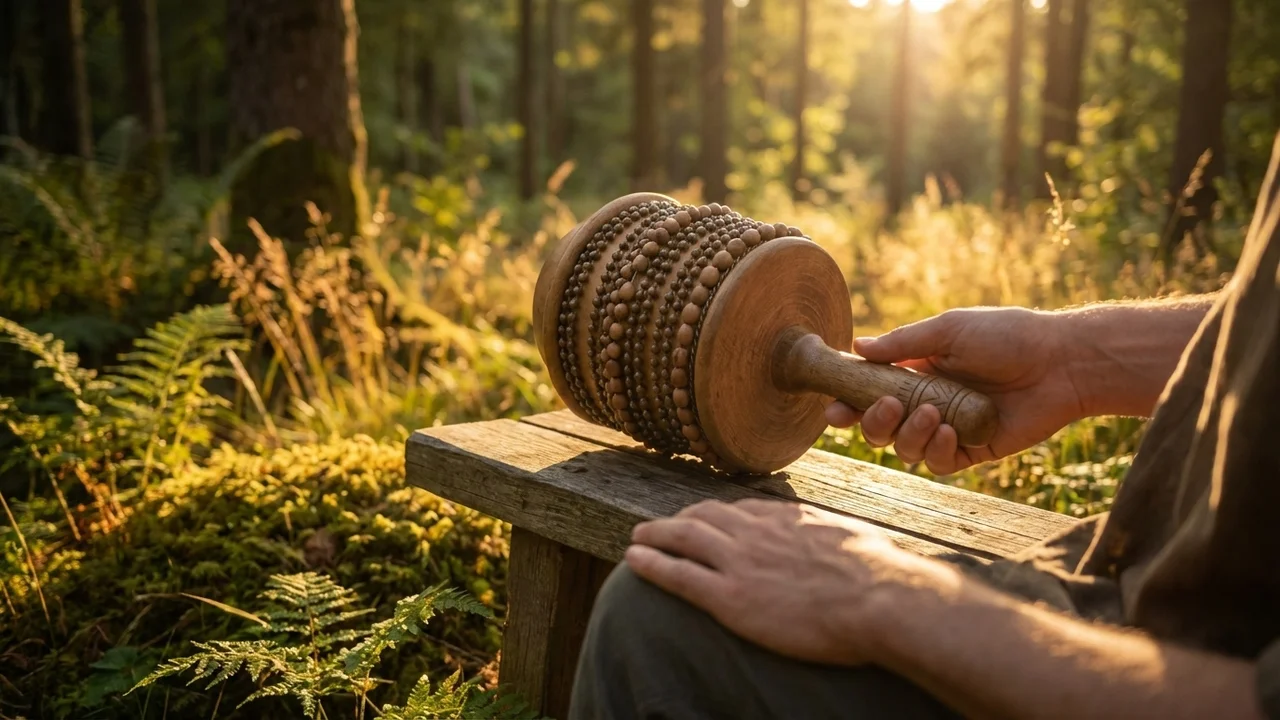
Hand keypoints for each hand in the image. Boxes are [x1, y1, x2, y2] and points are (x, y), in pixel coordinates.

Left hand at [625, 498, 955, 666]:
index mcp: (786, 518)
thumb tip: (836, 538)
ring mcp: (739, 563)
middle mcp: (756, 532)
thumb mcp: (851, 536)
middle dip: (679, 519)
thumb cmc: (878, 571)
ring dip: (655, 535)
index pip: (740, 509)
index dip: (717, 513)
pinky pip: (679, 575)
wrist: (878, 597)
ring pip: (683, 539)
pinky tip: (633, 560)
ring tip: (637, 537)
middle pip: (705, 517)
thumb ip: (829, 534)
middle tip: (661, 524)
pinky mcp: (730, 597)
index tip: (704, 518)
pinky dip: (652, 564)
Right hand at [826, 307, 1085, 473]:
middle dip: (874, 422)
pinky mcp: (972, 450)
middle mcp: (927, 403)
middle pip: (879, 428)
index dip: (848, 404)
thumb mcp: (949, 330)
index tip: (835, 409)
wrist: (1061, 362)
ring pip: (905, 449)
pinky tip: (948, 431)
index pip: (870, 393)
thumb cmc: (1007, 335)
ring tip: (933, 413)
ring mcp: (948, 428)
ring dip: (909, 435)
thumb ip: (902, 343)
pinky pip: (939, 463)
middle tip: (892, 405)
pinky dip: (936, 450)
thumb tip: (857, 347)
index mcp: (915, 372)